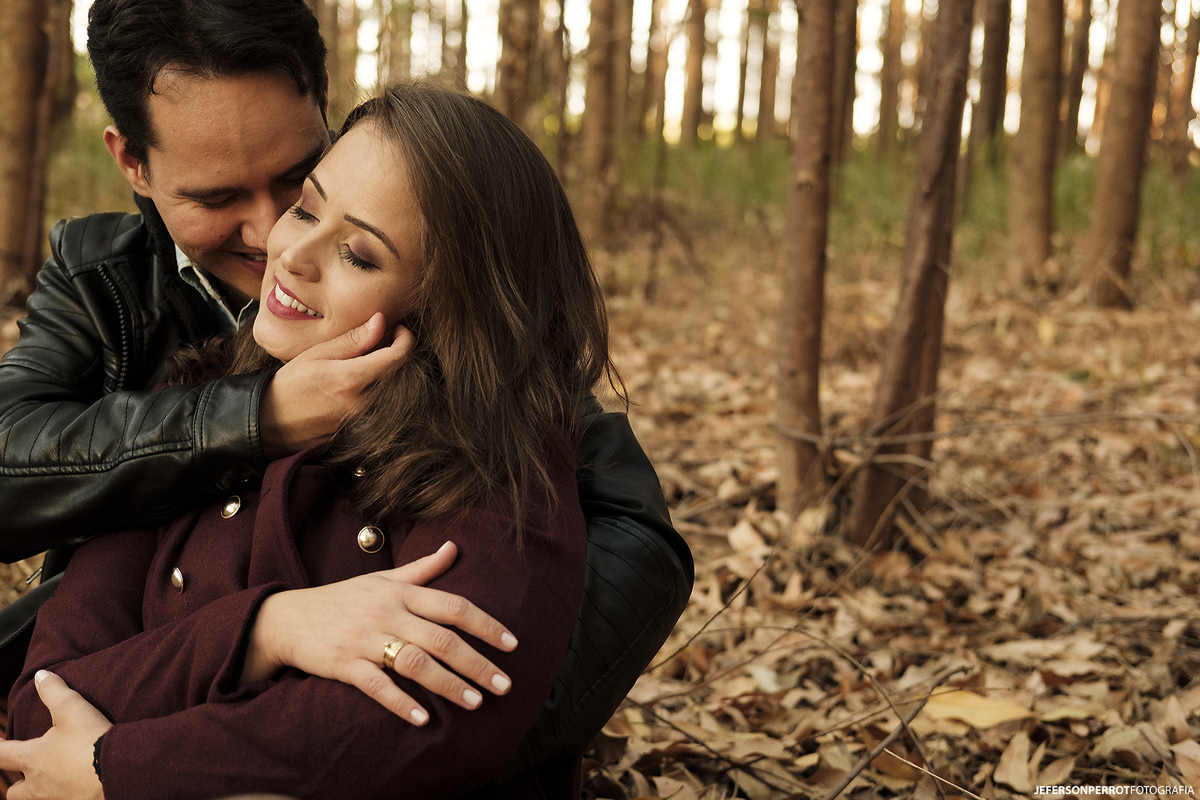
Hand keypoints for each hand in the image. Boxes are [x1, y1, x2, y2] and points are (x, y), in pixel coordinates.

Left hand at [0, 671, 110, 799]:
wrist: (116, 772)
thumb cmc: (90, 741)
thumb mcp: (72, 709)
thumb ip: (54, 691)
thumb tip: (41, 676)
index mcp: (32, 758)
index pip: (1, 754)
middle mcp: (37, 784)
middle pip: (13, 792)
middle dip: (17, 783)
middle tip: (29, 772)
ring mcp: (54, 799)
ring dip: (39, 792)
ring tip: (54, 782)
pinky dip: (65, 796)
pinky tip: (76, 790)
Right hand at [241, 541, 517, 724]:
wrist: (287, 617)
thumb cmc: (342, 598)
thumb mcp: (382, 579)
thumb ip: (422, 568)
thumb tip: (455, 547)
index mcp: (401, 592)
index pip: (453, 606)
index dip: (485, 624)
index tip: (511, 644)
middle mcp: (387, 612)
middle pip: (442, 638)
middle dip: (477, 663)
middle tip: (504, 684)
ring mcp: (365, 638)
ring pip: (415, 662)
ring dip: (448, 684)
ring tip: (475, 702)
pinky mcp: (343, 664)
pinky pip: (377, 685)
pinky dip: (400, 702)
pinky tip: (422, 718)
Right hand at [259, 313, 413, 457]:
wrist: (272, 422)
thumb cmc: (292, 383)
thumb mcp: (318, 353)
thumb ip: (353, 340)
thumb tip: (381, 321)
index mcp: (351, 379)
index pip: (397, 358)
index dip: (405, 340)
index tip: (400, 330)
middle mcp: (362, 403)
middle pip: (400, 375)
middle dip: (398, 355)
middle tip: (386, 342)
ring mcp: (363, 420)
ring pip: (394, 391)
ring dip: (390, 373)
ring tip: (372, 362)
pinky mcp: (362, 430)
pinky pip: (382, 406)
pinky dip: (381, 390)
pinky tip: (365, 383)